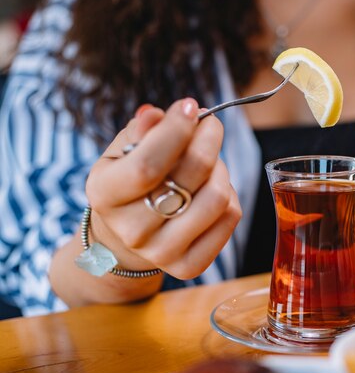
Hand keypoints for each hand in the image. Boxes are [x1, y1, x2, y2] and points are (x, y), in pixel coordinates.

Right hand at [85, 98, 241, 278]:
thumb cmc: (129, 180)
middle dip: (209, 138)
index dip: (176, 130)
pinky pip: (231, 218)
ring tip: (209, 163)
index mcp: (104, 195)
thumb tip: (156, 115)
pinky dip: (230, 195)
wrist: (128, 235)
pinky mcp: (190, 266)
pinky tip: (211, 189)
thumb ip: (140, 131)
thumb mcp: (123, 151)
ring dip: (220, 169)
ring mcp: (162, 253)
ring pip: (218, 196)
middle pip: (192, 176)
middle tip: (210, 125)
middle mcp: (131, 230)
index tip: (191, 106)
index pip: (147, 163)